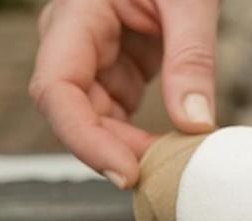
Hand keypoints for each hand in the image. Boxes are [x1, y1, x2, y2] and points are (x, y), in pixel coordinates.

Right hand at [30, 0, 217, 188]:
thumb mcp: (188, 1)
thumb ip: (191, 59)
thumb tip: (195, 125)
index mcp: (76, 17)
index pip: (56, 88)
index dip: (84, 139)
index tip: (126, 172)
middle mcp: (73, 43)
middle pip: (75, 114)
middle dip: (115, 151)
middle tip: (165, 174)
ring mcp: (93, 60)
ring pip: (96, 121)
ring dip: (130, 148)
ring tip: (172, 162)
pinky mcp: (114, 72)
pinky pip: (118, 116)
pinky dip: (140, 138)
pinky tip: (167, 147)